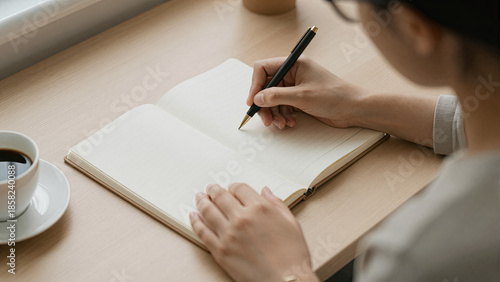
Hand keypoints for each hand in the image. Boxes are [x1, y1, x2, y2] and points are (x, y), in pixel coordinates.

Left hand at [190, 183, 318, 281]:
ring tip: (199, 198)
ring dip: (202, 202)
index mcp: (260, 208)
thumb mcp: (291, 222)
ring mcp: (229, 234)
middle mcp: (242, 218)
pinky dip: (196, 222)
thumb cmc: (292, 256)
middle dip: (214, 190)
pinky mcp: (220, 251)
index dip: (234, 187)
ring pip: (209, 211)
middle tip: (210, 188)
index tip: (232, 189)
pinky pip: (203, 232)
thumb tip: (266, 191)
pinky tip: (193, 216)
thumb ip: (276, 203)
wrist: (286, 281)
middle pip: (221, 197)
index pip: (240, 188)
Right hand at [247, 56, 369, 128]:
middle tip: (266, 119)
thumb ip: (277, 96)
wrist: (354, 109)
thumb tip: (258, 98)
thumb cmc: (334, 96)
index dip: (255, 85)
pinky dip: (283, 115)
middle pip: (267, 86)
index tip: (253, 101)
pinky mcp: (299, 99)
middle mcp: (293, 73)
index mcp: (294, 63)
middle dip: (264, 104)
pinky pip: (282, 106)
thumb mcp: (302, 96)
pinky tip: (290, 123)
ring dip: (274, 113)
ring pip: (273, 99)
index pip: (263, 68)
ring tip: (281, 124)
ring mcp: (296, 86)